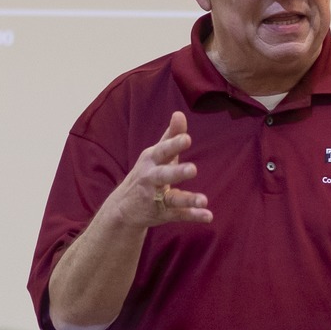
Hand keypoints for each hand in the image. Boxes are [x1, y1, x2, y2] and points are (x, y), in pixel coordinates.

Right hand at [113, 111, 210, 230]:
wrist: (122, 207)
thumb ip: (171, 135)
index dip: (174, 145)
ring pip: (172, 198)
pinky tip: (208, 216)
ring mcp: (155, 198)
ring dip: (187, 199)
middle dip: (176, 172)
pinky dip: (192, 216)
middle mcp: (150, 179)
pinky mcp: (161, 214)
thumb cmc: (147, 172)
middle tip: (193, 169)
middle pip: (163, 175)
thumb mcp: (156, 154)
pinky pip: (178, 215)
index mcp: (151, 160)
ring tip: (203, 200)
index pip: (163, 151)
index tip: (187, 138)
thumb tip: (180, 113)